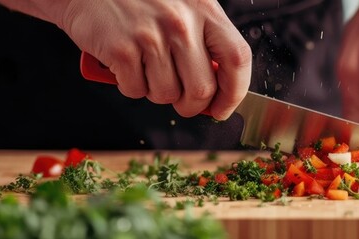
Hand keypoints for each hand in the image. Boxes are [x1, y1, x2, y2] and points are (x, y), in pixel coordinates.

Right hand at [54, 0, 251, 119]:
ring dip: (155, 92)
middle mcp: (181, 23)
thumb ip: (203, 39)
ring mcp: (151, 36)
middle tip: (181, 100)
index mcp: (204, 8)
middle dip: (191, 106)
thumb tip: (218, 88)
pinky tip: (125, 63)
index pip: (237, 59)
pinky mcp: (122, 50)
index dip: (234, 92)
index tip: (223, 107)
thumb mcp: (182, 5)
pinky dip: (129, 85)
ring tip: (145, 67)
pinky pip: (135, 90)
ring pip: (166, 95)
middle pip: (202, 89)